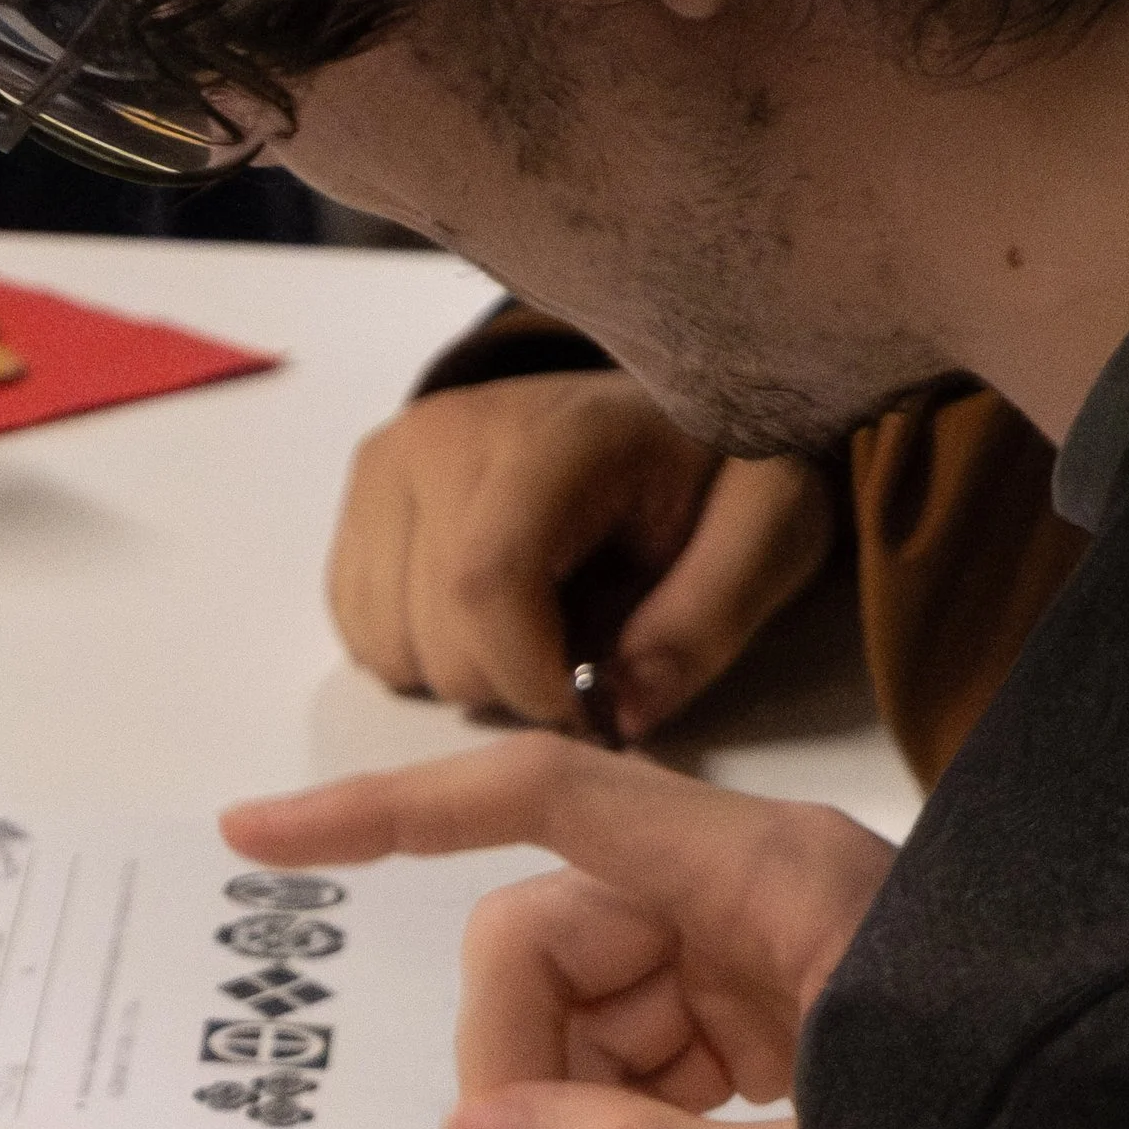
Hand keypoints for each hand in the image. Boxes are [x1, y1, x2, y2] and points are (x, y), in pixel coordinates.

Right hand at [224, 739, 893, 1128]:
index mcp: (760, 877)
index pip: (535, 801)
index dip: (386, 815)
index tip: (258, 845)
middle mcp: (747, 893)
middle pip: (545, 947)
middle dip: (525, 1091)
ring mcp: (760, 956)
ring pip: (588, 1023)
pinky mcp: (775, 1019)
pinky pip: (651, 1067)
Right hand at [328, 370, 836, 740]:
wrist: (655, 414)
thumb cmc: (712, 475)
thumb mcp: (767, 533)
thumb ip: (708, 620)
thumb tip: (621, 715)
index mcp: (556, 432)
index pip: (488, 581)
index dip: (530, 678)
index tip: (589, 703)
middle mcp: (446, 434)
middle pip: (438, 636)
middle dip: (513, 683)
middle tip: (583, 646)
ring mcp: (391, 462)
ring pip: (391, 648)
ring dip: (467, 672)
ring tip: (540, 622)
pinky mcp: (361, 497)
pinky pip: (361, 633)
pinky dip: (423, 654)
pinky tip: (489, 614)